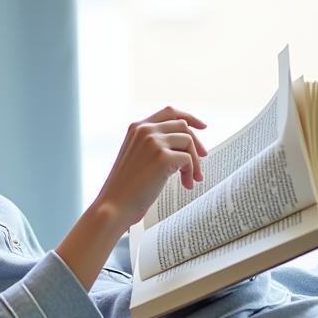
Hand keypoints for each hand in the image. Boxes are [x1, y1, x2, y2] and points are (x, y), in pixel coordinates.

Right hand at [96, 106, 207, 230]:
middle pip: (183, 126)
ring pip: (188, 141)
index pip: (169, 112)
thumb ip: (153, 143)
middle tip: (203, 158)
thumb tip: (185, 142)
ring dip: (195, 161)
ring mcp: (153, 142)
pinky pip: (188, 158)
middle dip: (196, 143)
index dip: (189, 117)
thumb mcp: (136, 156)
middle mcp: (144, 130)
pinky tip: (185, 185)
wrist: (114, 205)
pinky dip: (191, 172)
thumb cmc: (126, 186)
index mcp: (137, 127)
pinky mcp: (162, 157)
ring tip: (191, 179)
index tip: (202, 127)